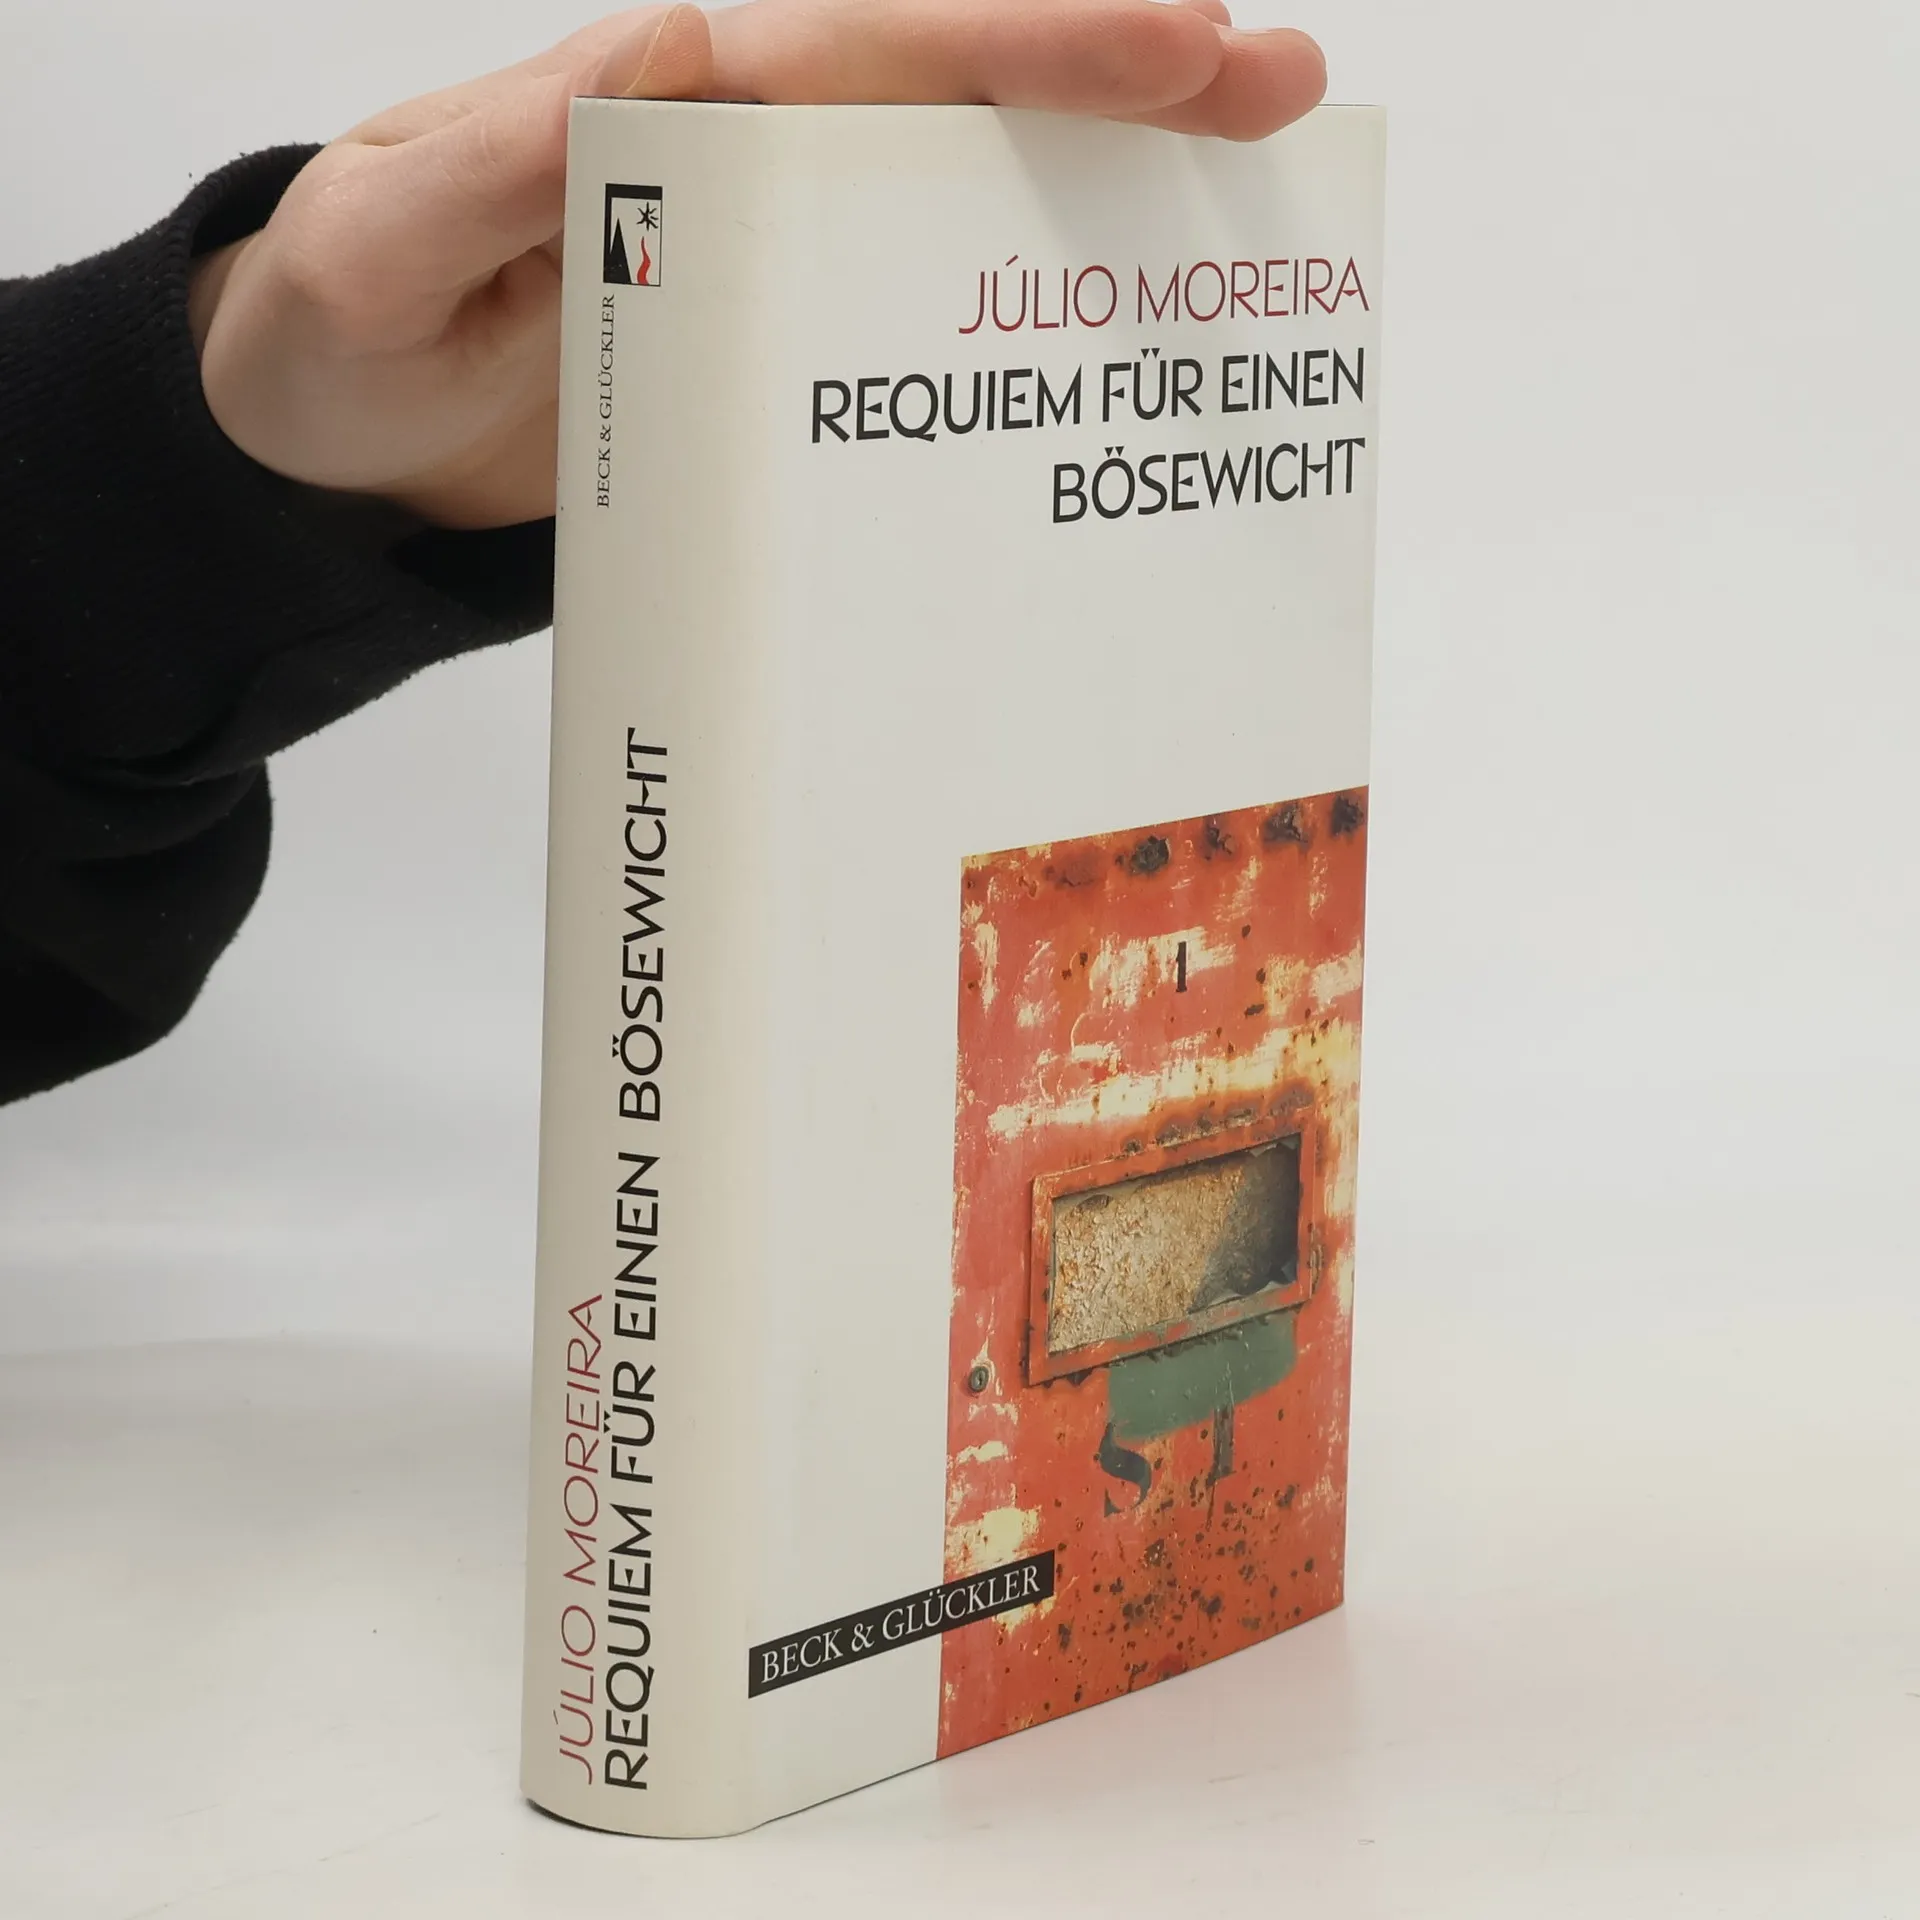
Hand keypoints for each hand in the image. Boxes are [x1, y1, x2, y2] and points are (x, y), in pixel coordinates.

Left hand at [190, 1, 1326, 529]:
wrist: (338, 451)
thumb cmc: (337, 338)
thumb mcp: (373, 246)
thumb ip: (490, 166)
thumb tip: (672, 48)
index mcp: (664, 112)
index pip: (868, 49)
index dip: (1021, 43)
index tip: (1172, 42)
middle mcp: (740, 164)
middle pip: (952, 100)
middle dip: (1120, 87)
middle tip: (1280, 87)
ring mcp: (769, 263)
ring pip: (957, 193)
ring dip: (1102, 189)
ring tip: (1246, 188)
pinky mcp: (777, 355)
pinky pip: (915, 314)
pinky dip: (1019, 306)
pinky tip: (1110, 325)